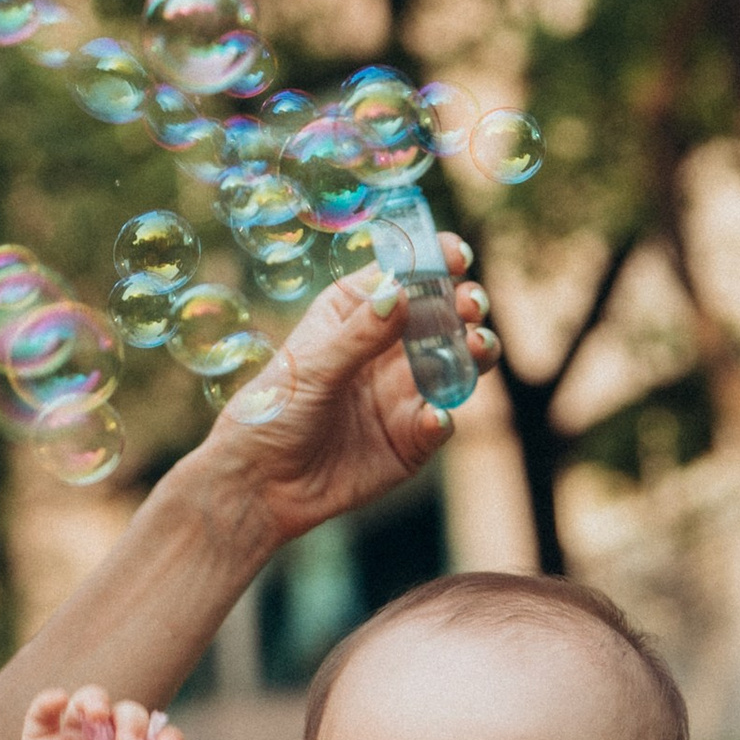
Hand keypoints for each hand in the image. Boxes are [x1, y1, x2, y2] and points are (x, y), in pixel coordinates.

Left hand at [174, 261, 499, 552]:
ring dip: (476, 352)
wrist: (262, 484)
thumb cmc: (273, 411)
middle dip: (466, 304)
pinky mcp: (414, 437)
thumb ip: (359, 334)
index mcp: (357, 313)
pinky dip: (443, 417)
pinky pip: (441, 421)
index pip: (404, 275)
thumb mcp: (311, 368)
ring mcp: (406, 392)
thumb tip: (400, 291)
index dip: (434, 260)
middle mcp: (389, 348)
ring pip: (459, 363)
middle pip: (444, 315)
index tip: (456, 255)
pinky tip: (433, 417)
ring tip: (477, 348)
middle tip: (470, 306)